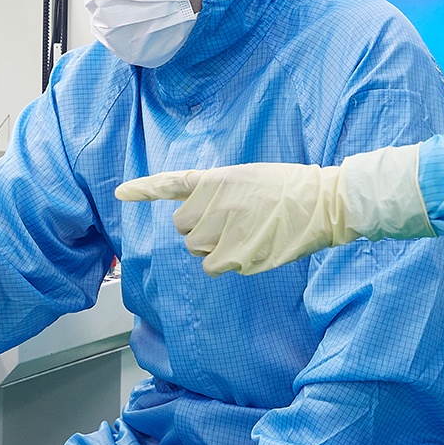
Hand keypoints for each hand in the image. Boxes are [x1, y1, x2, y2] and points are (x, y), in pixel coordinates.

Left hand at [115, 145, 430, 275]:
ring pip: (198, 250)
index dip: (144, 188)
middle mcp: (214, 205)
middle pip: (184, 228)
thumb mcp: (248, 177)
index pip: (173, 182)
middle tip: (232, 220)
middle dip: (200, 229)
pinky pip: (215, 267)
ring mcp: (224, 232)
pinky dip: (228, 263)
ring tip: (246, 232)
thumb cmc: (289, 188)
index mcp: (217, 180)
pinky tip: (252, 247)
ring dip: (213, 247)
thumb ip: (218, 193)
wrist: (322, 203)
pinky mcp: (237, 256)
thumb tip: (200, 217)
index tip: (121, 193)